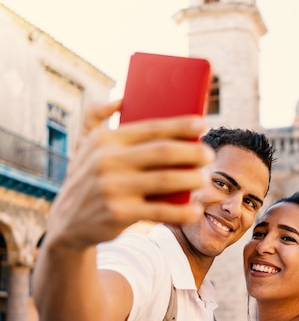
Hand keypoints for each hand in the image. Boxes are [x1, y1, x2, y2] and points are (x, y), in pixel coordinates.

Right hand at [46, 101, 214, 247]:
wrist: (68, 222)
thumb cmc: (87, 179)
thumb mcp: (83, 146)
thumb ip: (95, 117)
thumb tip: (121, 98)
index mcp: (104, 140)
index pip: (150, 128)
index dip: (180, 125)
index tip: (202, 125)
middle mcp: (106, 161)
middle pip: (162, 152)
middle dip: (192, 152)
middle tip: (208, 155)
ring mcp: (113, 188)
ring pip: (165, 180)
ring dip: (192, 179)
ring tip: (204, 179)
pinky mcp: (119, 214)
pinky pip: (159, 211)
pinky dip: (181, 212)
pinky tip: (194, 210)